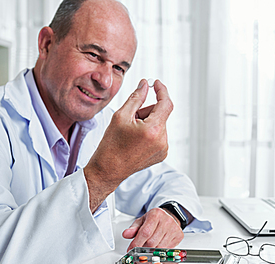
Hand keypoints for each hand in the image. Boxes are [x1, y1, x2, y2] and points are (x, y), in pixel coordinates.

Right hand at [84, 79, 172, 210]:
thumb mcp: (121, 116)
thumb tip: (145, 85)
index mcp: (153, 130)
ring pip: (159, 124)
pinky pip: (159, 135)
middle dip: (147, 111)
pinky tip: (136, 140)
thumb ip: (136, 98)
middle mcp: (162, 141)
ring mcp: (163, 149)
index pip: (166, 103)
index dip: (161, 90)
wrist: (108, 170)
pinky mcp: (162, 154)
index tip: (156, 83)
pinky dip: (149, 132)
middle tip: (130, 118)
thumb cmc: (111, 145)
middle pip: (160, 114)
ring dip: (148, 122)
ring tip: (131, 132)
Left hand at [122, 208, 183, 251]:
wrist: (169, 216)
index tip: (131, 250)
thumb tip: (126, 234)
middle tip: (137, 253)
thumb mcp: (142, 221)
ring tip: (146, 252)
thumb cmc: (154, 219)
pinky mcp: (179, 236)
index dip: (136, 243)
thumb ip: (133, 229)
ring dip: (151, 253)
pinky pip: (167, 250)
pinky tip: (155, 251)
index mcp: (156, 214)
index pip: (145, 232)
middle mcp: (166, 221)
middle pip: (152, 242)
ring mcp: (174, 229)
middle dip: (143, 250)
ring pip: (159, 248)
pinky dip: (160, 253)